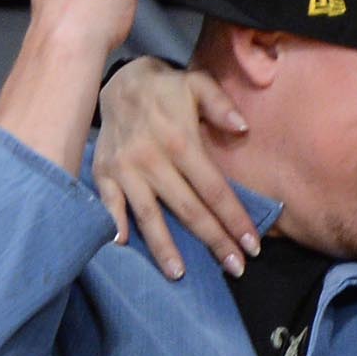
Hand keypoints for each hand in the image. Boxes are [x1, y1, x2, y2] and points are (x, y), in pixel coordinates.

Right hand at [94, 58, 262, 280]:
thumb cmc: (166, 90)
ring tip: (179, 275)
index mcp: (180, 141)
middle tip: (235, 269)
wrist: (119, 80)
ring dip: (164, 247)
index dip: (234, 218)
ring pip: (149, 215)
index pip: (214, 189)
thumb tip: (243, 127)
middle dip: (214, 241)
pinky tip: (121, 245)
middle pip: (188, 209)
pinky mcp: (104, 173)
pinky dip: (113, 223)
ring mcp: (125, 169)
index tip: (252, 245)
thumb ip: (220, 104)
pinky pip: (109, 203)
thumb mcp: (197, 85)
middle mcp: (152, 159)